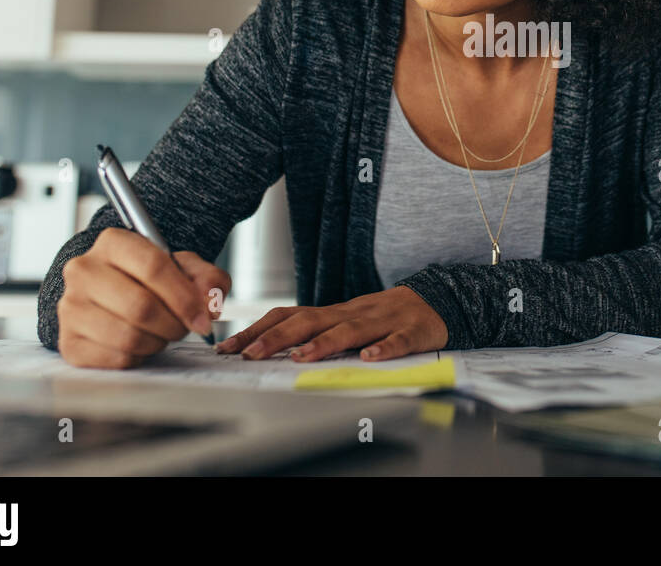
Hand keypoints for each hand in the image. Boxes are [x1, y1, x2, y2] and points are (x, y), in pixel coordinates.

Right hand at [56, 227, 230, 368]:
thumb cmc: (149, 280)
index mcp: (113, 243)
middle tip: (183, 328)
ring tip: (161, 333)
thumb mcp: (184, 268)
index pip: (154, 267)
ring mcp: (70, 306)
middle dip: (174, 324)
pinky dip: (138, 357)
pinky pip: (115, 358)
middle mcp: (84, 270)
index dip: (185, 298)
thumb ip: (207, 279)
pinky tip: (139, 344)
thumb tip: (209, 303)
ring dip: (157, 342)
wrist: (110, 293)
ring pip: (128, 336)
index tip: (204, 318)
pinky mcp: (68, 341)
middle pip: (141, 306)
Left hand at [216, 286, 447, 361]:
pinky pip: (396, 342)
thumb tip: (264, 346)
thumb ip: (311, 330)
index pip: (287, 316)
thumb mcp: (342, 320)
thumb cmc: (381, 316)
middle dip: (278, 338)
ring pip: (350, 331)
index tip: (228, 348)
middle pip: (310, 321)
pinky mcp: (411, 332)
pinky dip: (384, 349)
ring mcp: (381, 321)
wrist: (432, 301)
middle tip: (251, 355)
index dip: (257, 331)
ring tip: (301, 357)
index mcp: (332, 313)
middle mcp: (351, 314)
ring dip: (324, 344)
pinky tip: (370, 359)